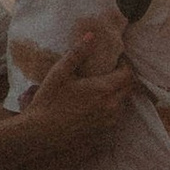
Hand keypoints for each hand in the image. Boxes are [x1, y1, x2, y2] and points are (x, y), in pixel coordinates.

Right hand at [19, 22, 132, 167]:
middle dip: (124, 78)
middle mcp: (111, 106)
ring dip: (118, 93)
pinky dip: (112, 107)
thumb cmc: (49, 102)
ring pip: (123, 104)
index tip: (116, 60)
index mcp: (104, 89)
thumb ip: (78, 53)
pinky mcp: (103, 133)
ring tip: (103, 87)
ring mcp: (109, 122)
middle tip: (112, 71)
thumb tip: (91, 35)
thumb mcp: (60, 73)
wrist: (41, 135)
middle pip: (129, 89)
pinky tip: (96, 104)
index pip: (128, 75)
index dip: (125, 65)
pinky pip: (115, 117)